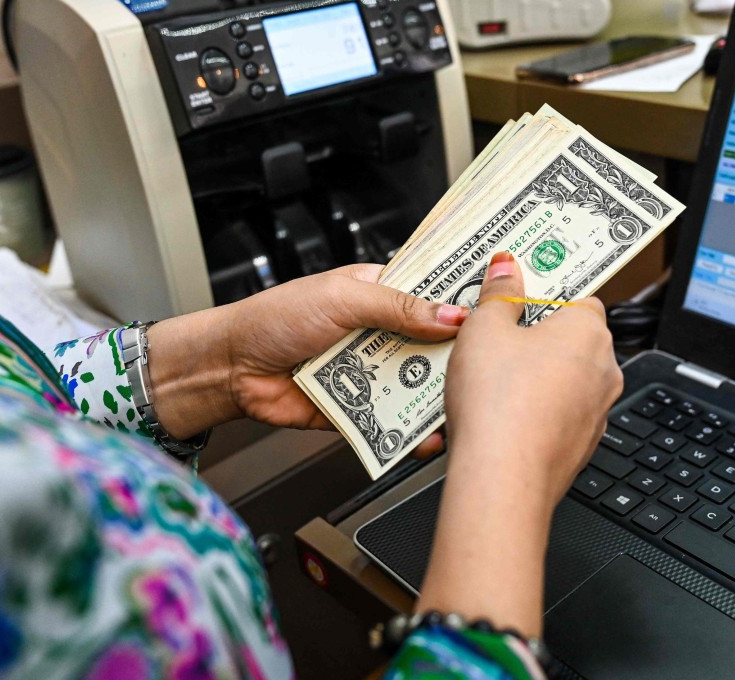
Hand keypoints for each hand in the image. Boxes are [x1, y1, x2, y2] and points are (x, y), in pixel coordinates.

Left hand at [146, 265, 468, 446]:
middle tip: (499, 363)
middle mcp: (379, 331)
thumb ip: (398, 308)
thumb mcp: (342, 299)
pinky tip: (432, 436)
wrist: (231, 369)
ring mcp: (369, 370)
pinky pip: (392, 420)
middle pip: (433, 344)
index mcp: (377, 292)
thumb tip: (451, 316)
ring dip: (441, 395)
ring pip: (417, 384)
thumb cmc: (274, 319)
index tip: (503, 302)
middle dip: (461, 355)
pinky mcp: (358, 408)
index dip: (464, 299)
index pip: (431, 292)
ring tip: (474, 404)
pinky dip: (410, 430)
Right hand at [417, 251, 622, 636]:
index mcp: (588, 332)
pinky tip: (493, 415)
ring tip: (484, 379)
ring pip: (559, 381)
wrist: (502, 479)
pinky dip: (528, 412)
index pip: (579, 296)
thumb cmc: (498, 403)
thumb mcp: (483, 329)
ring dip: (529, 377)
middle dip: (532, 337)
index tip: (518, 295)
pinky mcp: (578, 446)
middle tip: (491, 336)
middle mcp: (603, 371)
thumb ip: (498, 294)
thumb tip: (506, 269)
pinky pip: (552, 416)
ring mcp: (595, 413)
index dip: (545, 294)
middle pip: (568, 340)